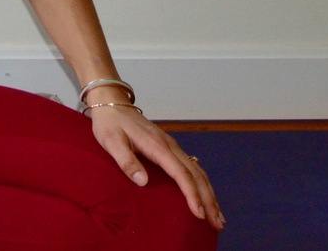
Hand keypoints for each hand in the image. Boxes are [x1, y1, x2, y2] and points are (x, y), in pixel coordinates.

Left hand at [89, 102, 224, 233]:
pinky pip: (192, 167)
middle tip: (217, 222)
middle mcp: (170, 146)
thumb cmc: (110, 124)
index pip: (180, 173)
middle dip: (208, 199)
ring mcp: (172, 146)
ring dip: (209, 193)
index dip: (191, 193)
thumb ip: (126, 161)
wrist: (112, 104)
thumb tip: (144, 181)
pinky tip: (206, 195)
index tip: (199, 213)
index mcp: (157, 146)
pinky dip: (202, 184)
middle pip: (196, 174)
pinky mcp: (170, 148)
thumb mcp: (111, 142)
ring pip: (198, 171)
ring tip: (217, 215)